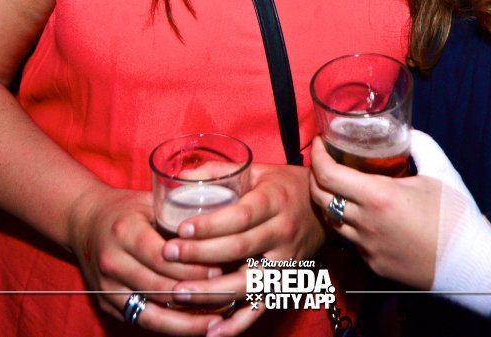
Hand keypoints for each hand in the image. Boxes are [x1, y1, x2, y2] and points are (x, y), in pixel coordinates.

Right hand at [67, 185, 221, 333]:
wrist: (82, 221)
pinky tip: (192, 326)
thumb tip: (222, 228)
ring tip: (216, 322)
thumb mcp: (150, 202)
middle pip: (158, 287)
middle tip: (226, 296)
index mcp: (125, 232)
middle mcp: (112, 261)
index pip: (163, 258)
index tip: (220, 270)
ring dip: (184, 321)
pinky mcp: (106, 303)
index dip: (192, 267)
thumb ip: (179, 216)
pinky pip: (141, 320)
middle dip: (195, 295)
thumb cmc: (125, 209)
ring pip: (150, 313)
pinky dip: (169, 326)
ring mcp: (107, 286)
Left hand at [160, 163, 327, 336]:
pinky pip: (261, 308)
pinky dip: (238, 323)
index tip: (181, 229)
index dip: (211, 225)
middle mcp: (282, 233)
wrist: (322, 209)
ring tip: (179, 293)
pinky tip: (212, 331)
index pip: (241, 216)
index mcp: (275, 202)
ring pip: (248, 282)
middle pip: (240, 248)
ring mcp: (286, 262)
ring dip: (213, 292)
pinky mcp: (285, 284)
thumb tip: (180, 177)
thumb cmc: (283, 187)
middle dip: (200, 254)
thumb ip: (219, 172)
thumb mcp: (257, 170)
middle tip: (167, 255)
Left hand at [327, 129, 490, 317]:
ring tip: (339, 187)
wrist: (471, 263)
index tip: (321, 143)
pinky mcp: (373, 264)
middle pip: (319, 197)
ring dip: (329, 201)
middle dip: (315, 175)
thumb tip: (407, 131)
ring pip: (332, 221)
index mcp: (378, 196)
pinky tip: (362, 214)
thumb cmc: (457, 215)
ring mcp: (366, 247)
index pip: (328, 174)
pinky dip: (349, 224)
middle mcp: (365, 223)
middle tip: (324, 161)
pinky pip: (351, 240)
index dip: (317, 155)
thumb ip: (420, 144)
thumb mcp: (440, 170)